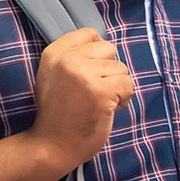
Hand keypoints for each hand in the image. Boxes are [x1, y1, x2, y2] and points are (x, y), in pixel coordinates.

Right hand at [28, 29, 133, 173]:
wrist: (51, 145)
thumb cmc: (58, 114)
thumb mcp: (53, 76)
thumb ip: (71, 58)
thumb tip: (101, 45)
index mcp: (53, 53)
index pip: (89, 34)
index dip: (96, 54)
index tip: (88, 74)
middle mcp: (67, 60)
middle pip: (108, 48)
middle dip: (108, 70)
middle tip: (93, 91)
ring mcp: (83, 74)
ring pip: (121, 68)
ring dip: (116, 87)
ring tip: (97, 102)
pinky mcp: (100, 91)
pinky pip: (128, 85)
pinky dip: (123, 99)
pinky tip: (106, 109)